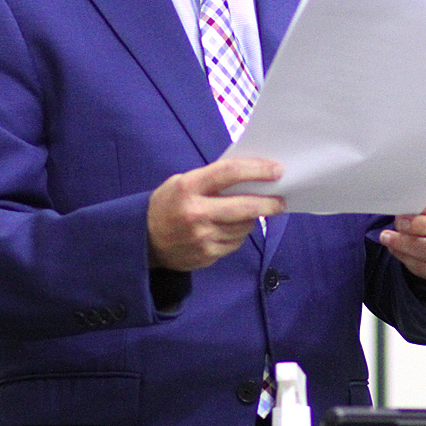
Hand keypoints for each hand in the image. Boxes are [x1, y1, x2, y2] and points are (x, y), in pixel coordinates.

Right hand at [147, 157, 284, 271]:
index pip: (228, 173)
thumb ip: (211, 179)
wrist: (144, 241)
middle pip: (244, 207)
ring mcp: (202, 237)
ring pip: (243, 227)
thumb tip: (250, 177)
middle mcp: (196, 213)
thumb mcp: (181, 183)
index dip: (256, 170)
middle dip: (268, 203)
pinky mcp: (207, 255)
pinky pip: (235, 243)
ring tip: (248, 214)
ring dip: (251, 219)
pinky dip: (238, 235)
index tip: (277, 170)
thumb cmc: (168, 205)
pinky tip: (230, 229)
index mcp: (188, 188)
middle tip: (281, 201)